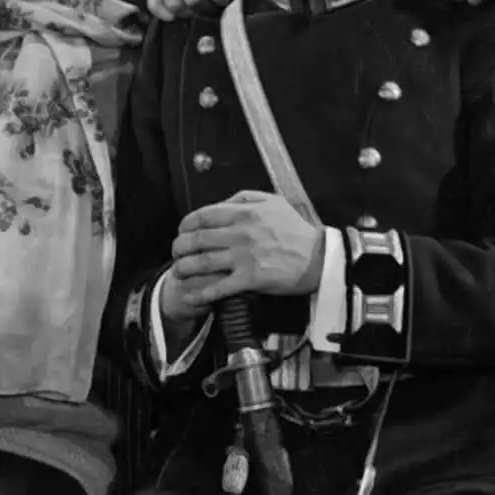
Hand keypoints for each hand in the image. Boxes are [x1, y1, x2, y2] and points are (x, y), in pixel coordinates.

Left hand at [159, 190, 326, 316]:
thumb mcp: (272, 202)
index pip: (201, 217)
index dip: (185, 226)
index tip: (182, 232)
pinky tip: (190, 296)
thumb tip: (221, 204)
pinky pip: (218, 287)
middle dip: (179, 248)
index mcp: (243, 212)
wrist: (318, 257)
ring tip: (178, 272)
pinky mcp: (250, 279)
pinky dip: (200, 293)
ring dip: (183, 269)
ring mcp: (244, 257)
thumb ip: (244, 199)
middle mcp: (240, 233)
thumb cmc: (295, 230)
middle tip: (175, 253)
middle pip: (196, 240)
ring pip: (201, 263)